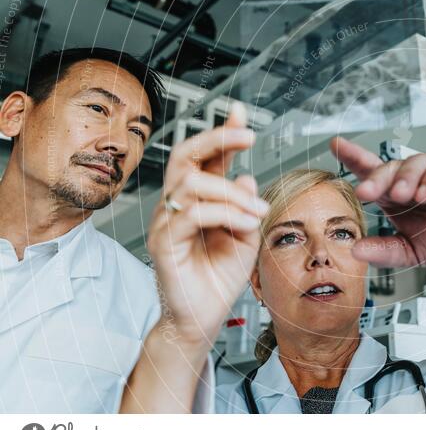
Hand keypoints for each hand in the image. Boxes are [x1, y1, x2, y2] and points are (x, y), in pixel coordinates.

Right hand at [147, 103, 267, 346]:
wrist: (204, 316)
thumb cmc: (221, 276)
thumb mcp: (247, 235)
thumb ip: (247, 204)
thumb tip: (246, 175)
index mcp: (199, 197)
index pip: (206, 156)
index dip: (222, 132)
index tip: (241, 113)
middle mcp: (178, 203)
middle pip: (186, 154)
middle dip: (217, 139)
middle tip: (248, 138)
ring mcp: (167, 220)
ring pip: (193, 182)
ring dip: (233, 192)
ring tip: (257, 211)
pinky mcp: (164, 242)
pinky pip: (192, 214)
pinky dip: (225, 214)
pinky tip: (245, 224)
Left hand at [330, 136, 425, 266]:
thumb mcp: (413, 252)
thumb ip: (384, 251)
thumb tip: (355, 250)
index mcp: (398, 195)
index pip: (372, 173)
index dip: (354, 158)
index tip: (336, 145)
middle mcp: (415, 180)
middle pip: (390, 167)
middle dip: (376, 177)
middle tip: (365, 192)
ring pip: (417, 162)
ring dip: (405, 178)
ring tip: (399, 196)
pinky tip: (424, 193)